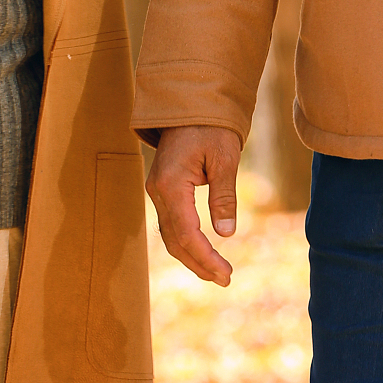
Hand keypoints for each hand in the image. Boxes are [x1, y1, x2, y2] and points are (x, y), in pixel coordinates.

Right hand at [145, 125, 241, 286]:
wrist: (190, 103)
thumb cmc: (210, 127)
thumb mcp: (224, 160)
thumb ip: (224, 197)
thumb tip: (226, 233)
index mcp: (171, 185)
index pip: (187, 233)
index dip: (205, 257)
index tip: (226, 273)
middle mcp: (157, 191)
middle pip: (175, 240)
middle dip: (199, 264)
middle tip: (225, 279)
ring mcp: (157, 191)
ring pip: (170, 235)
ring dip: (191, 257)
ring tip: (216, 274)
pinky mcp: (162, 190)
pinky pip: (171, 224)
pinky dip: (186, 242)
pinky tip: (202, 252)